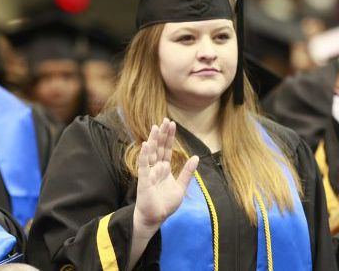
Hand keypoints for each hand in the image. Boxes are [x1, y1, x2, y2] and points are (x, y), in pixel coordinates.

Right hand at [133, 118, 199, 232]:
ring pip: (151, 153)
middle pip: (159, 148)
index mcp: (164, 169)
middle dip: (162, 134)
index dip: (169, 137)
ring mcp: (149, 173)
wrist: (155, 218)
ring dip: (153, 140)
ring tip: (156, 127)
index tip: (172, 124)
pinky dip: (144, 155)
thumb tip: (195, 157)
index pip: (166, 149)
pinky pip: (144, 166)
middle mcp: (155, 168)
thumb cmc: (165, 204)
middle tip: (166, 120)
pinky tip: (146, 144)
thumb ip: (187, 172)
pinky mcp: (144, 180)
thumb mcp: (181, 187)